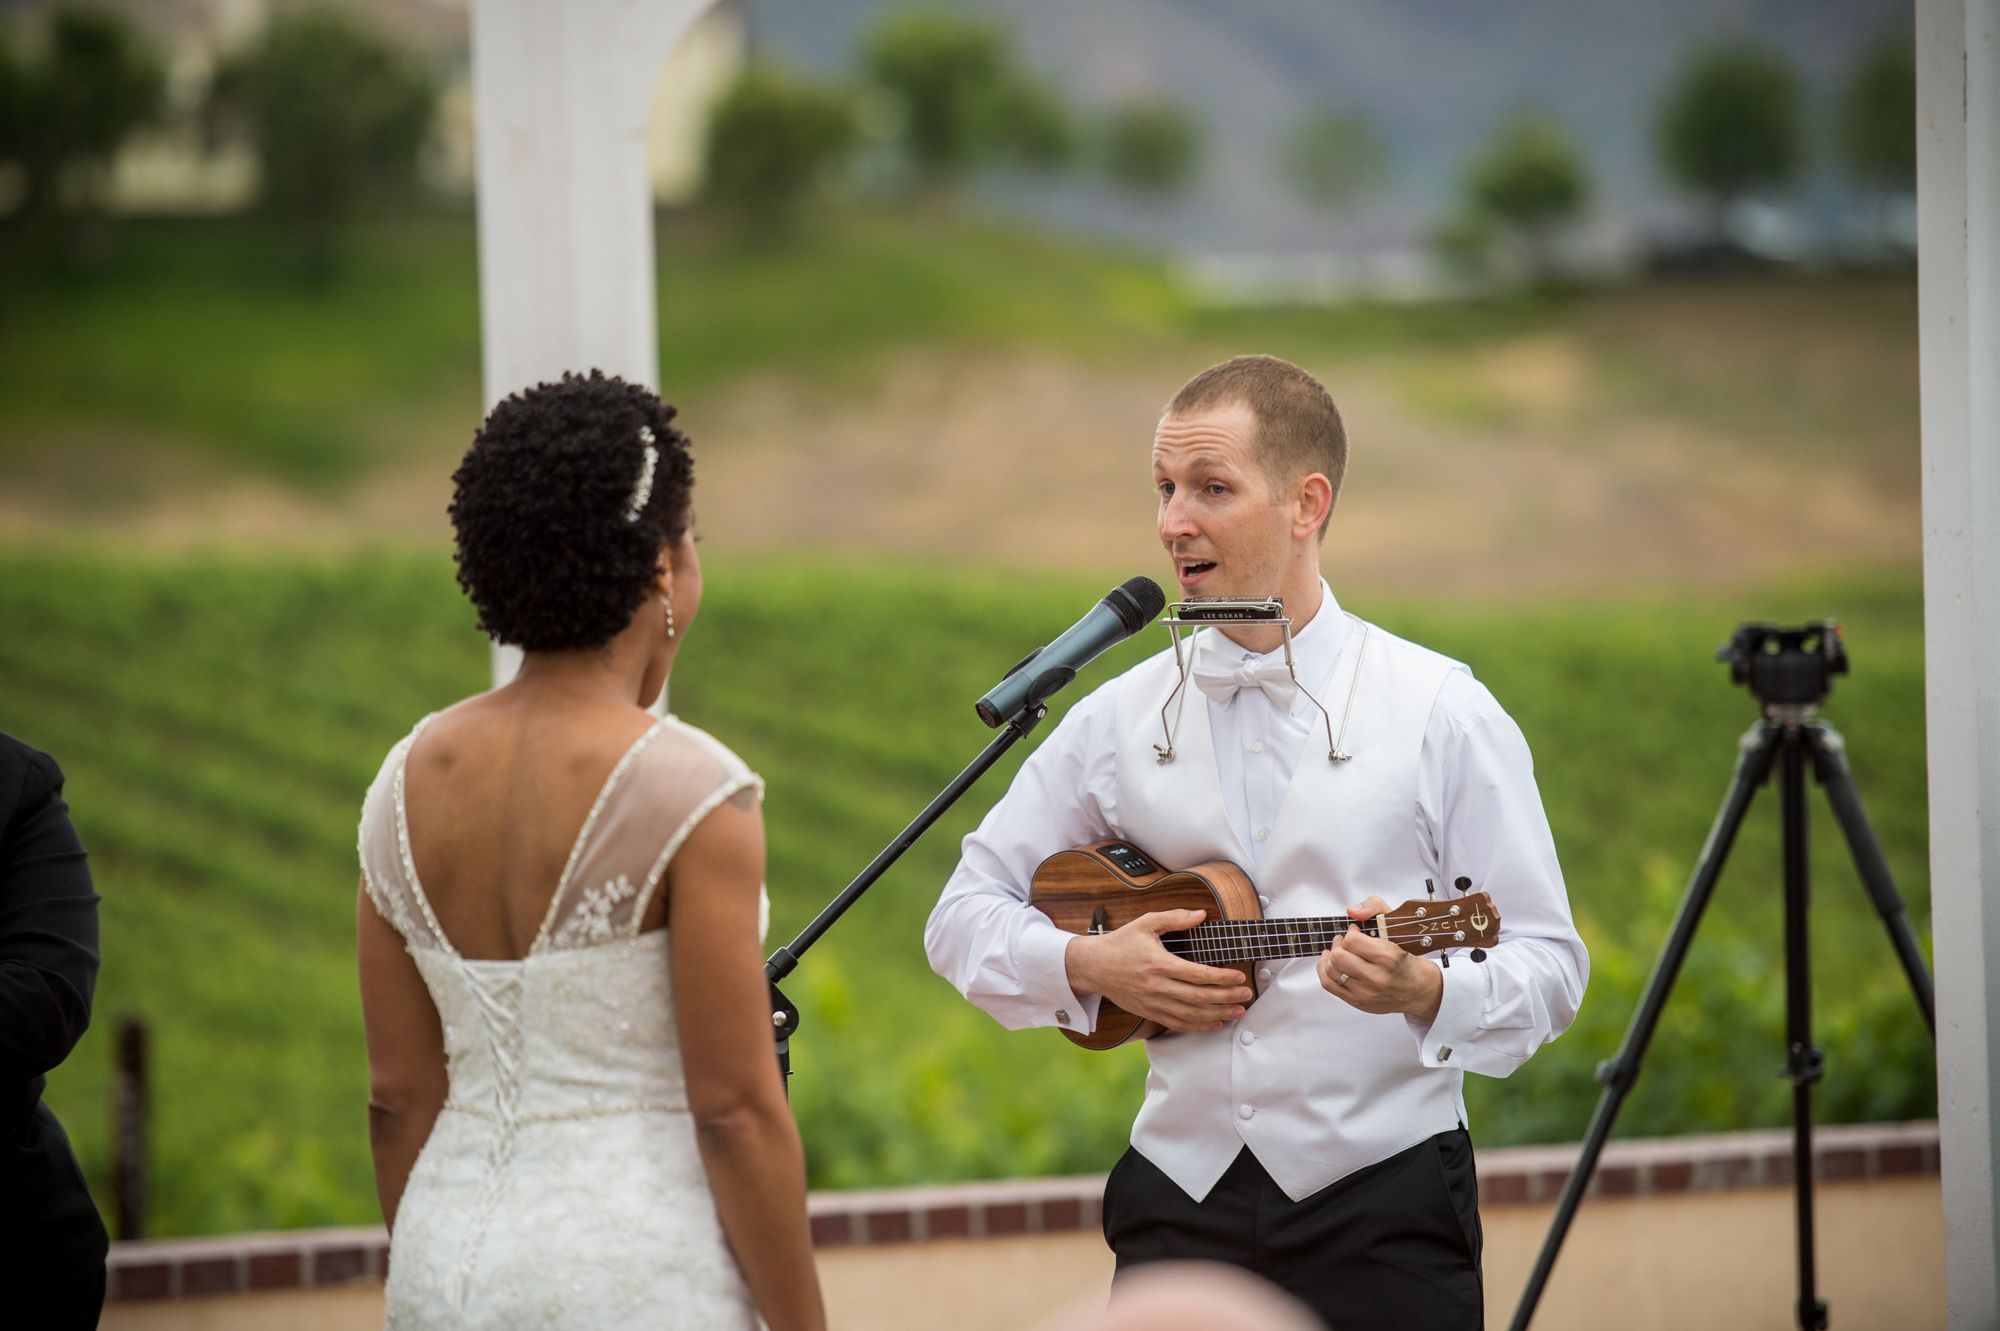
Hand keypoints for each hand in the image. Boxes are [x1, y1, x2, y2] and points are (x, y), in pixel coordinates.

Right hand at [1065, 909, 1252, 1033]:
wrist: (1094, 967)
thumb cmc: (1121, 943)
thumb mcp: (1145, 923)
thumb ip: (1174, 918)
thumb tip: (1201, 914)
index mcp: (1159, 964)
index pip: (1198, 974)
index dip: (1222, 977)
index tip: (1239, 976)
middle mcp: (1157, 987)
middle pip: (1199, 997)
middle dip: (1227, 997)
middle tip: (1247, 995)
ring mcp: (1153, 1003)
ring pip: (1192, 1014)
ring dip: (1218, 1014)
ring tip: (1238, 1012)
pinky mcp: (1149, 1012)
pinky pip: (1178, 1024)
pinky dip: (1199, 1026)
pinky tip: (1215, 1023)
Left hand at [1318, 895, 1442, 1020]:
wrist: (1419, 990)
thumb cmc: (1406, 958)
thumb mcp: (1397, 924)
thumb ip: (1375, 907)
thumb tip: (1352, 911)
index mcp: (1388, 957)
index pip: (1352, 941)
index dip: (1351, 932)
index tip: (1356, 931)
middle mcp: (1377, 978)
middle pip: (1339, 957)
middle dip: (1339, 944)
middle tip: (1346, 941)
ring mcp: (1366, 993)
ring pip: (1331, 970)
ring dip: (1331, 956)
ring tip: (1340, 951)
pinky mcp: (1357, 1002)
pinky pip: (1328, 984)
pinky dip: (1324, 970)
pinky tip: (1330, 962)